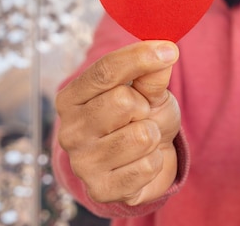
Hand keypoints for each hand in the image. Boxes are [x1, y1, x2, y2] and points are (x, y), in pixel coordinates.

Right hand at [55, 41, 180, 205]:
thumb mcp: (149, 91)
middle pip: (123, 101)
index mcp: (72, 98)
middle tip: (141, 115)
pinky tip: (141, 162)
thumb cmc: (143, 118)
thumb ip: (152, 74)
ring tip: (142, 139)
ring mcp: (82, 163)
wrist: (146, 161)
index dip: (140, 57)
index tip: (169, 50)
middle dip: (144, 107)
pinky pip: (147, 166)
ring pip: (141, 136)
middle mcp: (69, 130)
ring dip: (153, 136)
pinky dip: (154, 161)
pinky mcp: (101, 189)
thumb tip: (164, 51)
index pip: (105, 70)